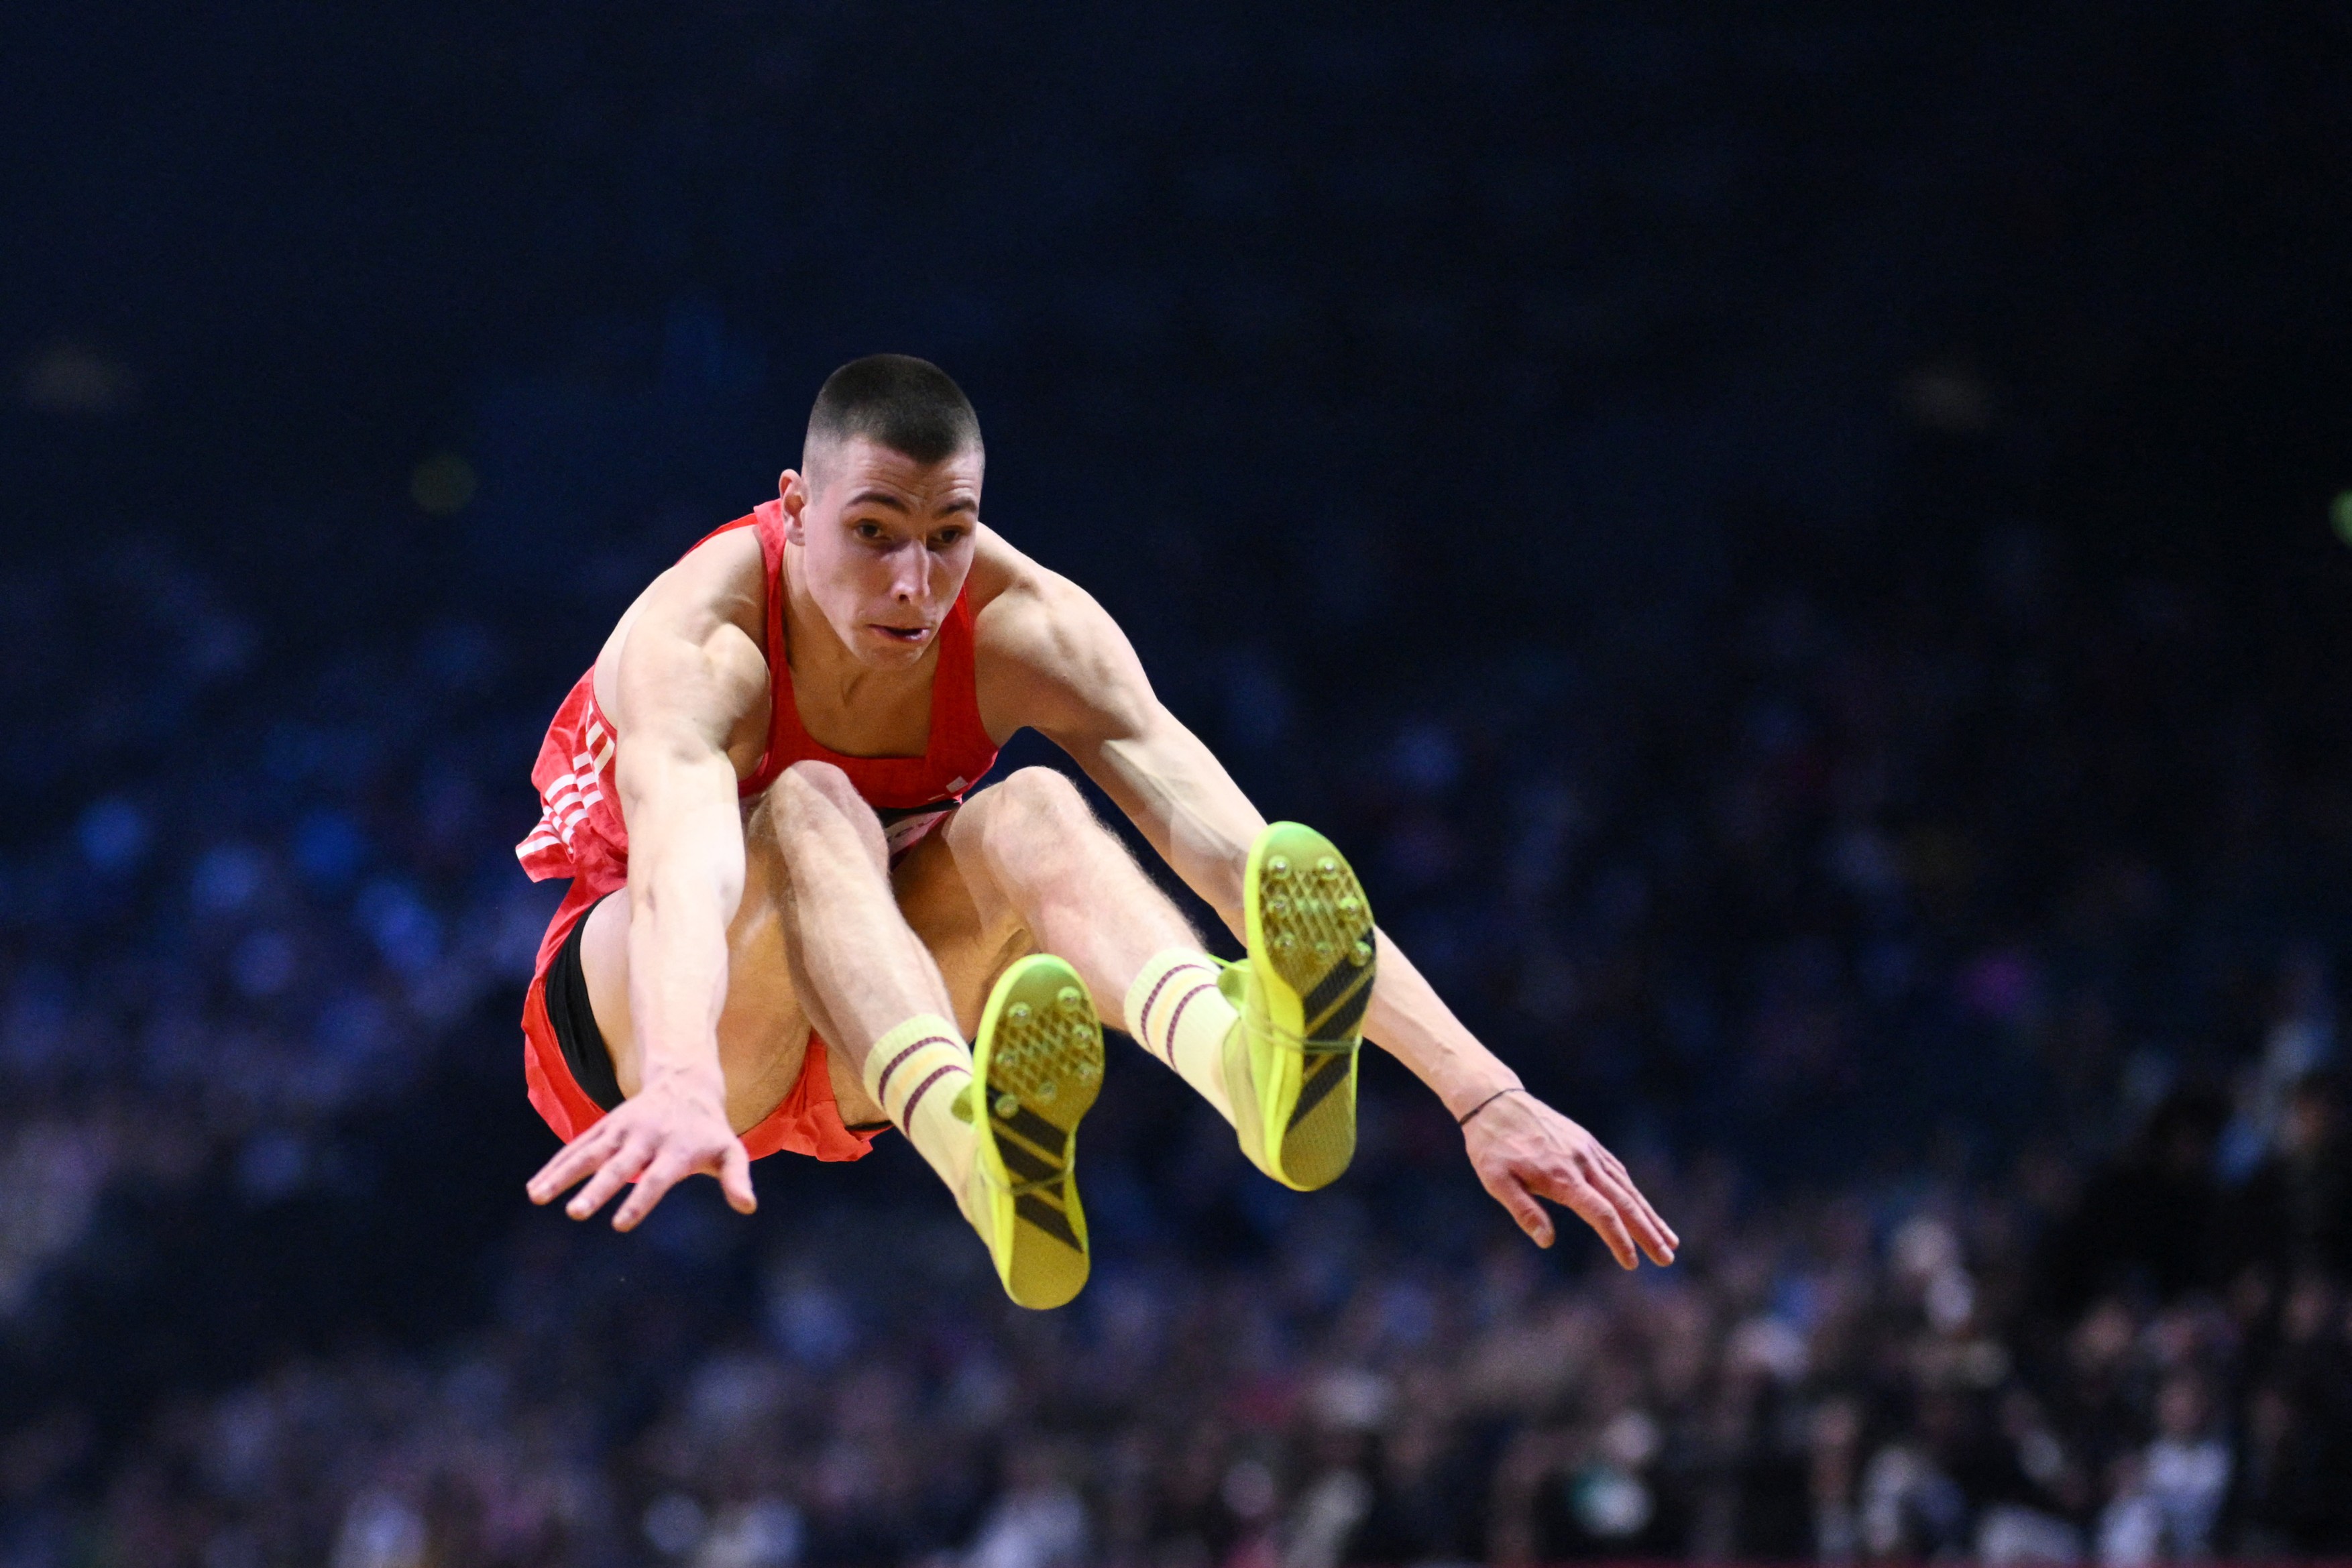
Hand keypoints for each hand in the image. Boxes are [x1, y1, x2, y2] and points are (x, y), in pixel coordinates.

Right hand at [525, 1072, 755, 1230]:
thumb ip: (737, 1177)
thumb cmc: (709, 1130)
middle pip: (618, 1167)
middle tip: (575, 1214)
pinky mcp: (605, 1127)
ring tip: (537, 1197)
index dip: (640, 1200)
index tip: (621, 1224)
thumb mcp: (730, 1150)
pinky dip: (556, 1166)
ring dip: (562, 1175)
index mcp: (675, 1150)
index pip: (656, 1179)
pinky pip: (576, 1147)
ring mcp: (621, 1130)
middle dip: (597, 1190)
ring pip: (588, 1153)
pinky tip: (535, 1188)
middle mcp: (645, 1139)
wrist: (686, 1084)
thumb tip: (748, 1206)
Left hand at [1462, 1090, 1676, 1267]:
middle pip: (1624, 1202)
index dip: (1619, 1240)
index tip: (1632, 1264)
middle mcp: (1582, 1163)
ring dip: (1649, 1214)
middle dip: (1648, 1232)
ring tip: (1668, 1239)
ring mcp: (1588, 1150)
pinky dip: (1634, 1191)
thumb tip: (1547, 1241)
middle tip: (1667, 1258)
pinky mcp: (1587, 1142)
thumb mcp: (1495, 1180)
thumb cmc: (1491, 1147)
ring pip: (1627, 1187)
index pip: (1601, 1213)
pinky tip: (1642, 1206)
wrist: (1496, 1101)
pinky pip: (1617, 1170)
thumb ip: (1523, 1210)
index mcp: (1562, 1177)